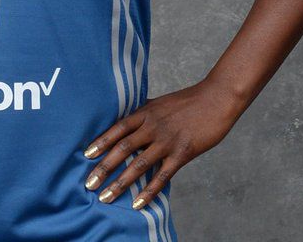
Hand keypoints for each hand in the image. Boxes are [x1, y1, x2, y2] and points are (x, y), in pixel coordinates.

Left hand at [80, 79, 241, 208]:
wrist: (216, 99)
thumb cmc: (189, 101)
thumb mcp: (161, 102)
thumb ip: (144, 112)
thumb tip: (128, 117)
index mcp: (146, 112)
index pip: (117, 128)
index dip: (101, 141)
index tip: (86, 155)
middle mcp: (153, 126)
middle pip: (122, 148)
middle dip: (104, 167)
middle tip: (88, 183)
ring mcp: (167, 141)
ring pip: (139, 164)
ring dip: (120, 183)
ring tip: (106, 197)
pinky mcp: (182, 153)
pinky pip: (163, 176)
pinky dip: (149, 191)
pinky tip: (137, 203)